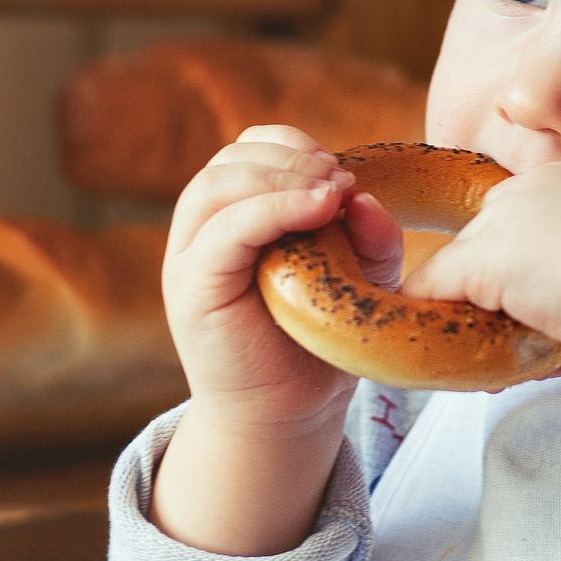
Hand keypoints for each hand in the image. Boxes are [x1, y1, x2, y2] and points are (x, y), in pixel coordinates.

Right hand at [163, 126, 405, 431]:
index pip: (248, 150)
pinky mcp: (192, 289)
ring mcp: (191, 258)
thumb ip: (370, 238)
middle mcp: (203, 232)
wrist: (289, 415)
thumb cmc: (319, 344)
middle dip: (290, 157)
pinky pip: (221, 231)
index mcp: (234, 217)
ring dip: (280, 177)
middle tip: (341, 179)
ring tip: (331, 194)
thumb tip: (365, 196)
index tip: (343, 171)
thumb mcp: (359, 281)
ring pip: (217, 185)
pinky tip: (317, 210)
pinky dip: (270, 209)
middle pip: (230, 160)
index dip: (293, 145)